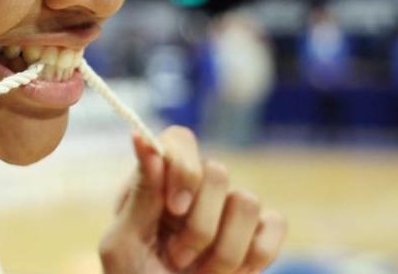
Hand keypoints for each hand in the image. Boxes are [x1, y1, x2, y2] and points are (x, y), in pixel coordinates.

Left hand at [99, 127, 285, 273]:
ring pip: (247, 201)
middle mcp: (195, 188)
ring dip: (224, 251)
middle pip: (217, 172)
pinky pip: (274, 224)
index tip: (175, 209)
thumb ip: (140, 195)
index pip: (180, 140)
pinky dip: (255, 256)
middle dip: (199, 227)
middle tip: (176, 259)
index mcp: (157, 182)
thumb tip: (143, 139)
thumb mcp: (123, 246)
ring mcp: (229, 209)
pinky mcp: (259, 234)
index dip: (184, 168)